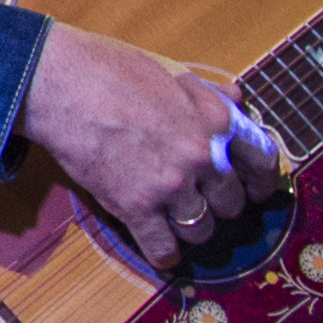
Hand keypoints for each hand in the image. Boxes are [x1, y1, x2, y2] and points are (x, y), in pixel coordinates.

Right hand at [22, 21, 289, 273]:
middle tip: (200, 201)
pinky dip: (164, 254)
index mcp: (215, 121)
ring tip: (175, 221)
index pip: (263, 160)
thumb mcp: (170, 71)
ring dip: (191, 229)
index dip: (262, 180)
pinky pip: (162, 247)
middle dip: (218, 204)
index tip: (255, 189)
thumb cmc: (110, 68)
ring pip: (201, 230)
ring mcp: (170, 185)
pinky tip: (162, 253)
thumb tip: (238, 99)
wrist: (60, 84)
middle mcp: (202, 157)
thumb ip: (208, 93)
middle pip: (230, 203)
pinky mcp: (136, 207)